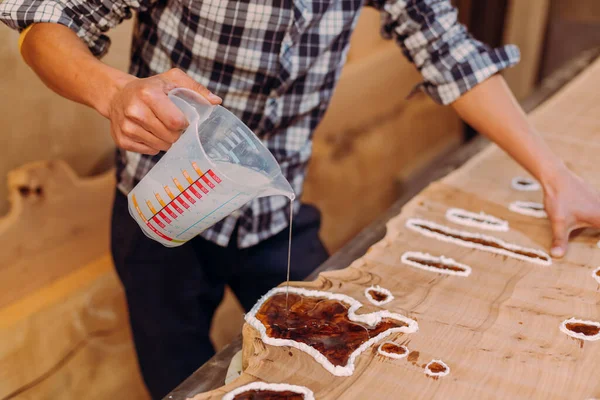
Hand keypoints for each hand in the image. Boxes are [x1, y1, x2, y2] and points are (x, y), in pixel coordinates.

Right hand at [104, 68, 221, 154]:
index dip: (185, 124)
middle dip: (177, 134)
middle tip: (174, 125)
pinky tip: (151, 133)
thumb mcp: (172, 79)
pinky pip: (149, 151)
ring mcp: (126, 128)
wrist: (117, 95)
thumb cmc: (150, 88)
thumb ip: (195, 89)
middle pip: (169, 136)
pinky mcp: (122, 141)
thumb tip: (216, 102)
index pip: (175, 121)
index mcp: (148, 94)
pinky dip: (154, 146)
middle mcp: (134, 111)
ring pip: (160, 146)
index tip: (185, 120)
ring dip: (167, 141)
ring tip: (162, 128)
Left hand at [542, 167, 599, 257]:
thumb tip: (557, 256)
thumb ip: (560, 240)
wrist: (556, 176)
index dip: (599, 240)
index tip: (597, 239)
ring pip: (599, 217)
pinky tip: (587, 217)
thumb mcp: (558, 222)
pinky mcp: (594, 197)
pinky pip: (597, 209)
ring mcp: (599, 202)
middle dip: (596, 233)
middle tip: (599, 238)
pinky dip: (596, 217)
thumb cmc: (559, 199)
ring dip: (596, 225)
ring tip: (596, 232)